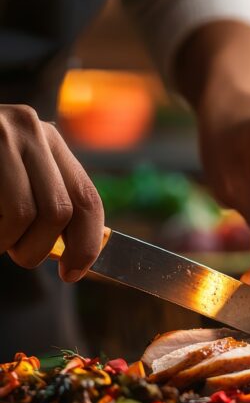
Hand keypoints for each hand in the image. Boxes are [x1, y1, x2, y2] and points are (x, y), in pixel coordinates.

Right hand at [0, 104, 103, 280]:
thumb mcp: (16, 175)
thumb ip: (46, 202)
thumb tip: (79, 256)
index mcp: (50, 140)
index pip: (88, 199)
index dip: (86, 244)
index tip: (73, 272)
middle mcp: (30, 129)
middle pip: (58, 212)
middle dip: (38, 248)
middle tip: (16, 255)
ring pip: (22, 215)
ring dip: (4, 242)